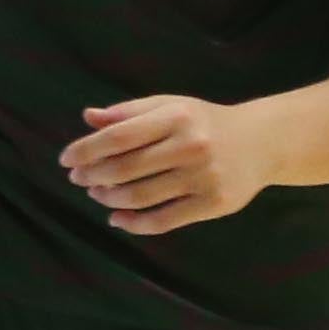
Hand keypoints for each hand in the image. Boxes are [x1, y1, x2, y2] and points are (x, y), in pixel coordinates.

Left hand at [60, 95, 279, 233]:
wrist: (262, 141)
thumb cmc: (203, 122)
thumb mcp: (169, 106)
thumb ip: (128, 113)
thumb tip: (88, 118)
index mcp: (176, 116)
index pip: (118, 137)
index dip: (85, 150)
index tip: (66, 160)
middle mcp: (191, 145)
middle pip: (124, 169)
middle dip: (92, 176)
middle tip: (79, 179)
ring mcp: (204, 177)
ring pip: (140, 196)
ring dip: (109, 198)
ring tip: (97, 194)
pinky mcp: (214, 203)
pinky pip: (163, 220)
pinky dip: (133, 223)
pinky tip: (117, 218)